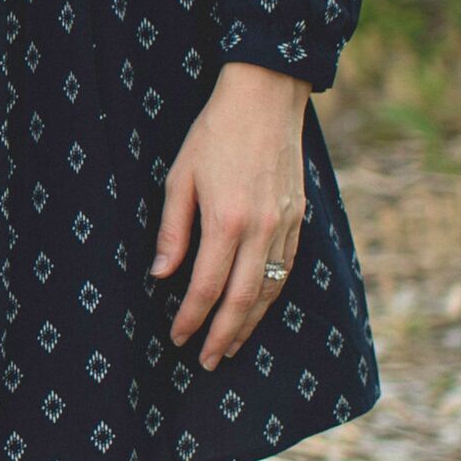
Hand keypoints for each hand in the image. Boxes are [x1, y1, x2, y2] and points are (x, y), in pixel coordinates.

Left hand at [154, 63, 312, 368]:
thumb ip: (173, 230)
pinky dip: (270, 296)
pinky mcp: (299, 219)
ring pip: (271, 290)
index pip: (208, 287)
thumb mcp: (179, 177)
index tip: (177, 338)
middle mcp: (262, 230)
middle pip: (245, 300)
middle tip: (206, 361)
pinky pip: (286, 270)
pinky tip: (256, 309)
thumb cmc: (214, 134)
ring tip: (229, 345)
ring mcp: (286, 226)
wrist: (266, 99)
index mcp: (227, 221)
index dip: (191, 317)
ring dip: (250, 323)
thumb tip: (161, 276)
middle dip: (223, 335)